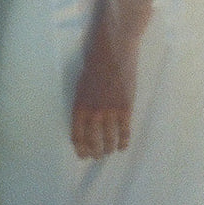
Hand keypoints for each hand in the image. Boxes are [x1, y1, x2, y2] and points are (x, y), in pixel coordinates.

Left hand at [71, 15, 134, 158]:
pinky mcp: (126, 108)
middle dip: (95, 152)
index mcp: (79, 104)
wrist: (114, 49)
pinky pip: (125, 132)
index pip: (77, 135)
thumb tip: (86, 121)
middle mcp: (93, 111)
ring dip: (109, 149)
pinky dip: (124, 142)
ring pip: (109, 140)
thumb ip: (84, 103)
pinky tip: (123, 146)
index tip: (83, 155)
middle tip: (98, 156)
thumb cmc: (95, 62)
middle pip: (94, 141)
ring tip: (109, 152)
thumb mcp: (82, 83)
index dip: (80, 148)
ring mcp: (110, 111)